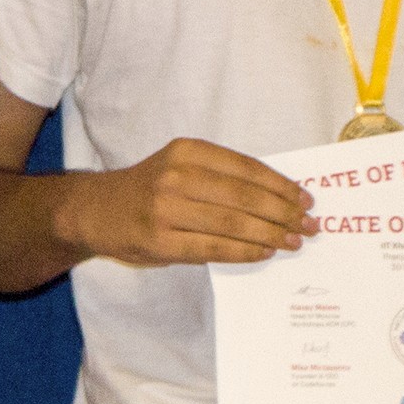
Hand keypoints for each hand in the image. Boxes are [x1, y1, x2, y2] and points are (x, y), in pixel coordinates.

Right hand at [51, 139, 307, 268]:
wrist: (95, 210)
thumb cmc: (147, 190)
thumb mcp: (179, 166)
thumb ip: (220, 176)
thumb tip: (279, 197)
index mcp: (187, 151)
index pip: (247, 167)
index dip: (281, 185)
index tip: (305, 199)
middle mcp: (176, 176)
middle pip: (245, 196)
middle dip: (283, 213)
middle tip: (308, 226)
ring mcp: (166, 209)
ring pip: (234, 223)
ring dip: (271, 234)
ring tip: (293, 241)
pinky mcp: (161, 241)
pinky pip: (214, 248)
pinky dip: (245, 251)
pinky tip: (264, 252)